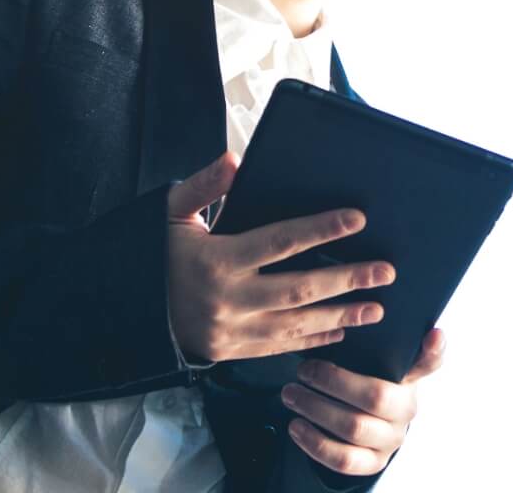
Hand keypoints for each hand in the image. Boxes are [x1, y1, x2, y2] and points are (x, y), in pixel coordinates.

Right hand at [166, 151, 395, 361]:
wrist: (126, 311)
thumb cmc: (155, 253)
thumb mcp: (171, 213)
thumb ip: (204, 185)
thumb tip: (234, 160)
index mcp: (217, 259)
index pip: (280, 241)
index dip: (322, 229)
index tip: (358, 219)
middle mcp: (229, 298)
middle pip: (300, 288)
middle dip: (348, 279)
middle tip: (386, 271)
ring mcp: (232, 331)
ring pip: (297, 324)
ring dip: (342, 316)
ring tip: (378, 307)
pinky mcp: (232, 352)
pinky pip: (281, 348)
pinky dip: (314, 340)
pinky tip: (343, 332)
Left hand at [280, 328, 446, 475]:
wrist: (367, 428)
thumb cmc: (364, 382)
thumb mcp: (372, 361)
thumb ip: (372, 340)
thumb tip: (358, 306)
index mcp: (410, 378)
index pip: (430, 361)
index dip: (435, 349)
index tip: (434, 333)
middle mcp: (407, 409)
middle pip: (376, 396)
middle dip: (332, 381)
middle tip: (302, 371)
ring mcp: (392, 439)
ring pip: (354, 427)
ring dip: (315, 409)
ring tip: (290, 394)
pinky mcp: (374, 463)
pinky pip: (344, 460)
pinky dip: (315, 443)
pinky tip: (296, 426)